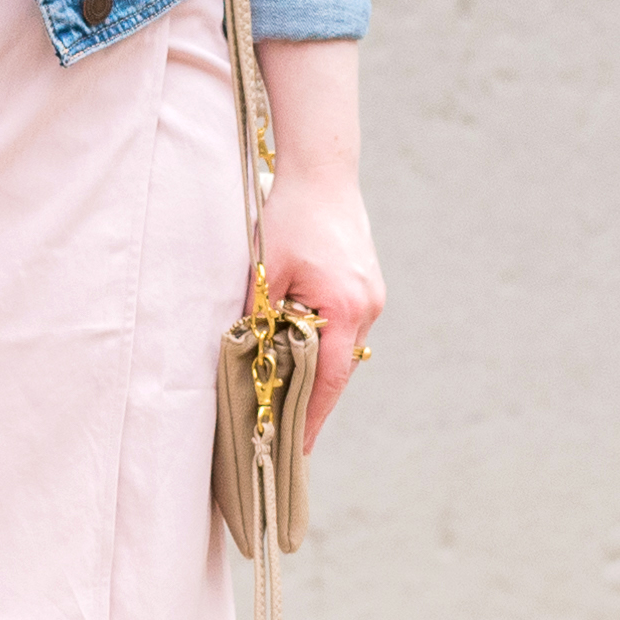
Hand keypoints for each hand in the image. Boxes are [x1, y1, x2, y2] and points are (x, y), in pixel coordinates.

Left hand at [252, 165, 385, 450]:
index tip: (298, 448)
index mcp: (344, 306)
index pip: (328, 379)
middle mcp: (367, 306)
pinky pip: (347, 327)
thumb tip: (247, 356)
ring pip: (344, 348)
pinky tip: (301, 347)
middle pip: (339, 369)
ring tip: (287, 393)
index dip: (311, 416)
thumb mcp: (266, 269)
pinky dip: (326, 342)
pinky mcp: (369, 285)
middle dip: (313, 400)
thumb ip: (259, 315)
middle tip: (286, 430)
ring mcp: (373, 295)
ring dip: (318, 368)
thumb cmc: (291, 215)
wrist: (323, 172)